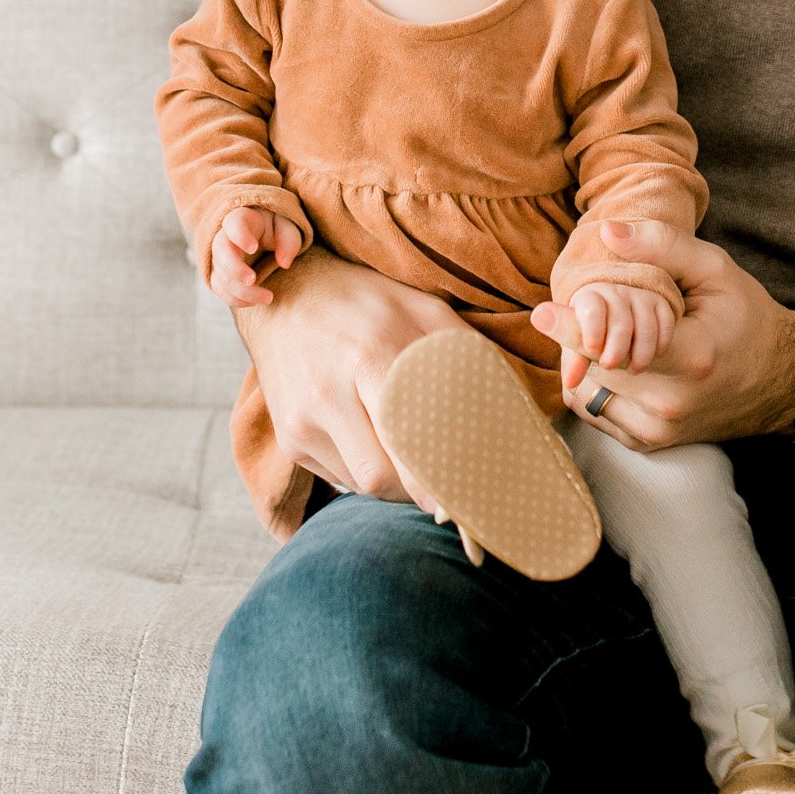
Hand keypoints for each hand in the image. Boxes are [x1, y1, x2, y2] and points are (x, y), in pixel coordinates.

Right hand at [210, 207, 303, 307]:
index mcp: (241, 219)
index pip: (234, 224)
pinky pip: (221, 290)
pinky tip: (254, 302)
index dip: (240, 236)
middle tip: (253, 279)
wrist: (261, 237)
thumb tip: (284, 263)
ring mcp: (219, 257)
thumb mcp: (287, 227)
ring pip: (221, 275)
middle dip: (234, 268)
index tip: (253, 248)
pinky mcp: (220, 275)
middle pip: (221, 252)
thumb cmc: (275, 229)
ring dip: (241, 291)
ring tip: (268, 298)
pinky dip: (236, 299)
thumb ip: (289, 241)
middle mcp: (224, 237)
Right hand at [234, 245, 467, 509]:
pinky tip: (377, 443)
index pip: (407, 437)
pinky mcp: (289, 439)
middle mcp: (327, 392)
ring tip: (415, 455)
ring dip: (396, 483)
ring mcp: (301, 421)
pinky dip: (368, 473)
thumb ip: (463, 352)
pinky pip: (341, 479)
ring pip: (361, 484)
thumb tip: (508, 402)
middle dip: (420, 489)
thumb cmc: (366, 302)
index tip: (464, 499)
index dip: (437, 476)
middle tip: (452, 488)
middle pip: (381, 475)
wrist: (286, 294)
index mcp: (368, 355)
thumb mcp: (421, 307)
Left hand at [531, 219, 794, 451]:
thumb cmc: (746, 316)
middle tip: (588, 307)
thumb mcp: (714, 269)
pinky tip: (612, 361)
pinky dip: (594, 383)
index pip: (619, 347)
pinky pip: (596, 411)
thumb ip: (661, 246)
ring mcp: (659, 430)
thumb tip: (606, 232)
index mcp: (692, 358)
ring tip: (606, 335)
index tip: (540, 311)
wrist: (781, 381)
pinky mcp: (650, 443)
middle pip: (595, 366)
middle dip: (579, 334)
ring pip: (588, 391)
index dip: (574, 328)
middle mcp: (672, 404)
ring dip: (583, 360)